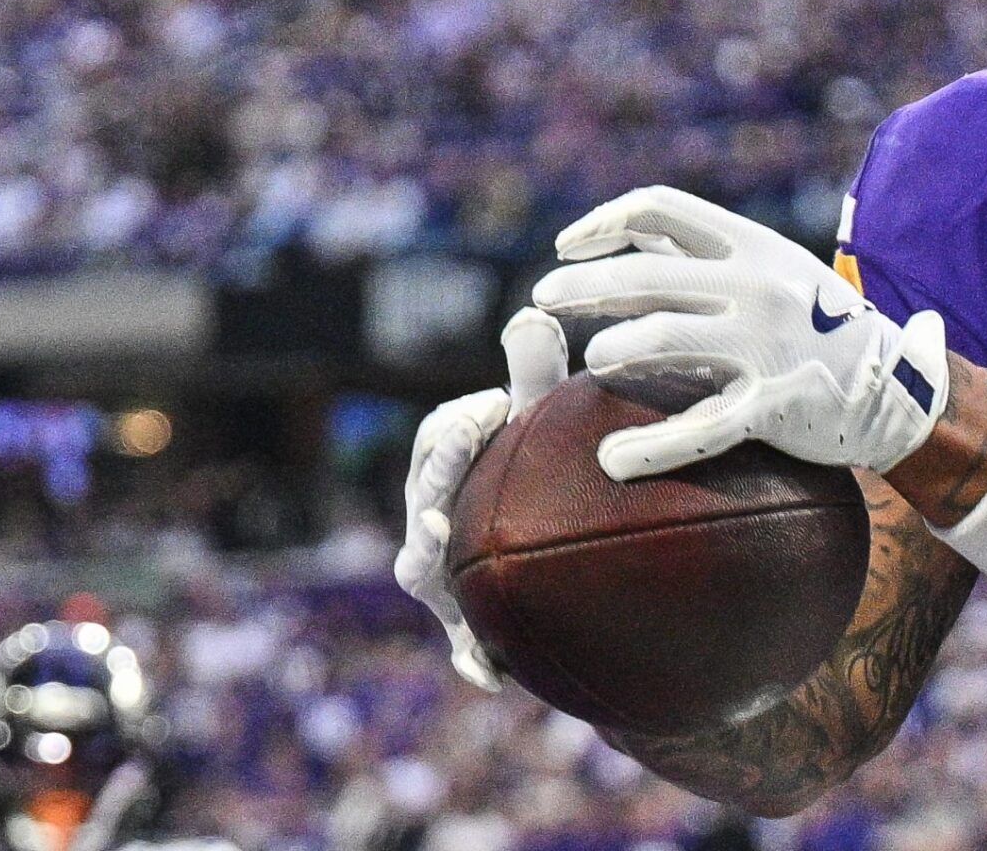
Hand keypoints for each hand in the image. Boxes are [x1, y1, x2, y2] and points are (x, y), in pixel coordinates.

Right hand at [393, 306, 566, 691]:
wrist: (566, 547)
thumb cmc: (544, 465)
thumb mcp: (544, 419)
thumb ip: (537, 372)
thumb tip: (533, 312)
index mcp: (448, 462)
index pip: (437, 438)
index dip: (459, 425)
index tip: (494, 407)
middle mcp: (432, 515)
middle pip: (421, 495)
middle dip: (439, 475)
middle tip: (465, 453)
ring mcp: (443, 572)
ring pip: (420, 568)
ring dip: (430, 559)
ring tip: (443, 543)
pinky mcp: (467, 625)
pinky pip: (462, 646)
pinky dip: (471, 658)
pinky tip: (490, 675)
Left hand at [531, 186, 949, 481]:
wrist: (897, 388)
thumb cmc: (817, 324)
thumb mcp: (773, 269)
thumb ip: (704, 252)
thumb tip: (631, 231)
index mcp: (752, 245)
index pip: (660, 209)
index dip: (602, 222)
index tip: (566, 246)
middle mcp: (757, 286)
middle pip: (646, 274)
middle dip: (583, 286)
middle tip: (544, 299)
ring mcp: (766, 346)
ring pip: (664, 336)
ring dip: (612, 347)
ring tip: (590, 362)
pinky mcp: (773, 406)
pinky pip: (701, 428)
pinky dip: (650, 447)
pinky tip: (612, 461)